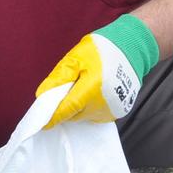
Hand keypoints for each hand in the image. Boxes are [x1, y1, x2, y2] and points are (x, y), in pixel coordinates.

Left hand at [36, 15, 158, 129]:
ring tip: (82, 87)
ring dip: (78, 107)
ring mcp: (110, 111)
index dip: (51, 117)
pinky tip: (93, 92)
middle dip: (66, 106)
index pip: (66, 110)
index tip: (41, 123)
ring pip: (84, 116)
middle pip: (73, 115)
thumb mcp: (76, 58)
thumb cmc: (103, 51)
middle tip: (65, 89)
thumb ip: (60, 77)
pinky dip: (89, 107)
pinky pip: (95, 115)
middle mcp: (101, 105)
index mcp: (91, 90)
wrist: (132, 49)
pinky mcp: (117, 112)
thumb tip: (43, 95)